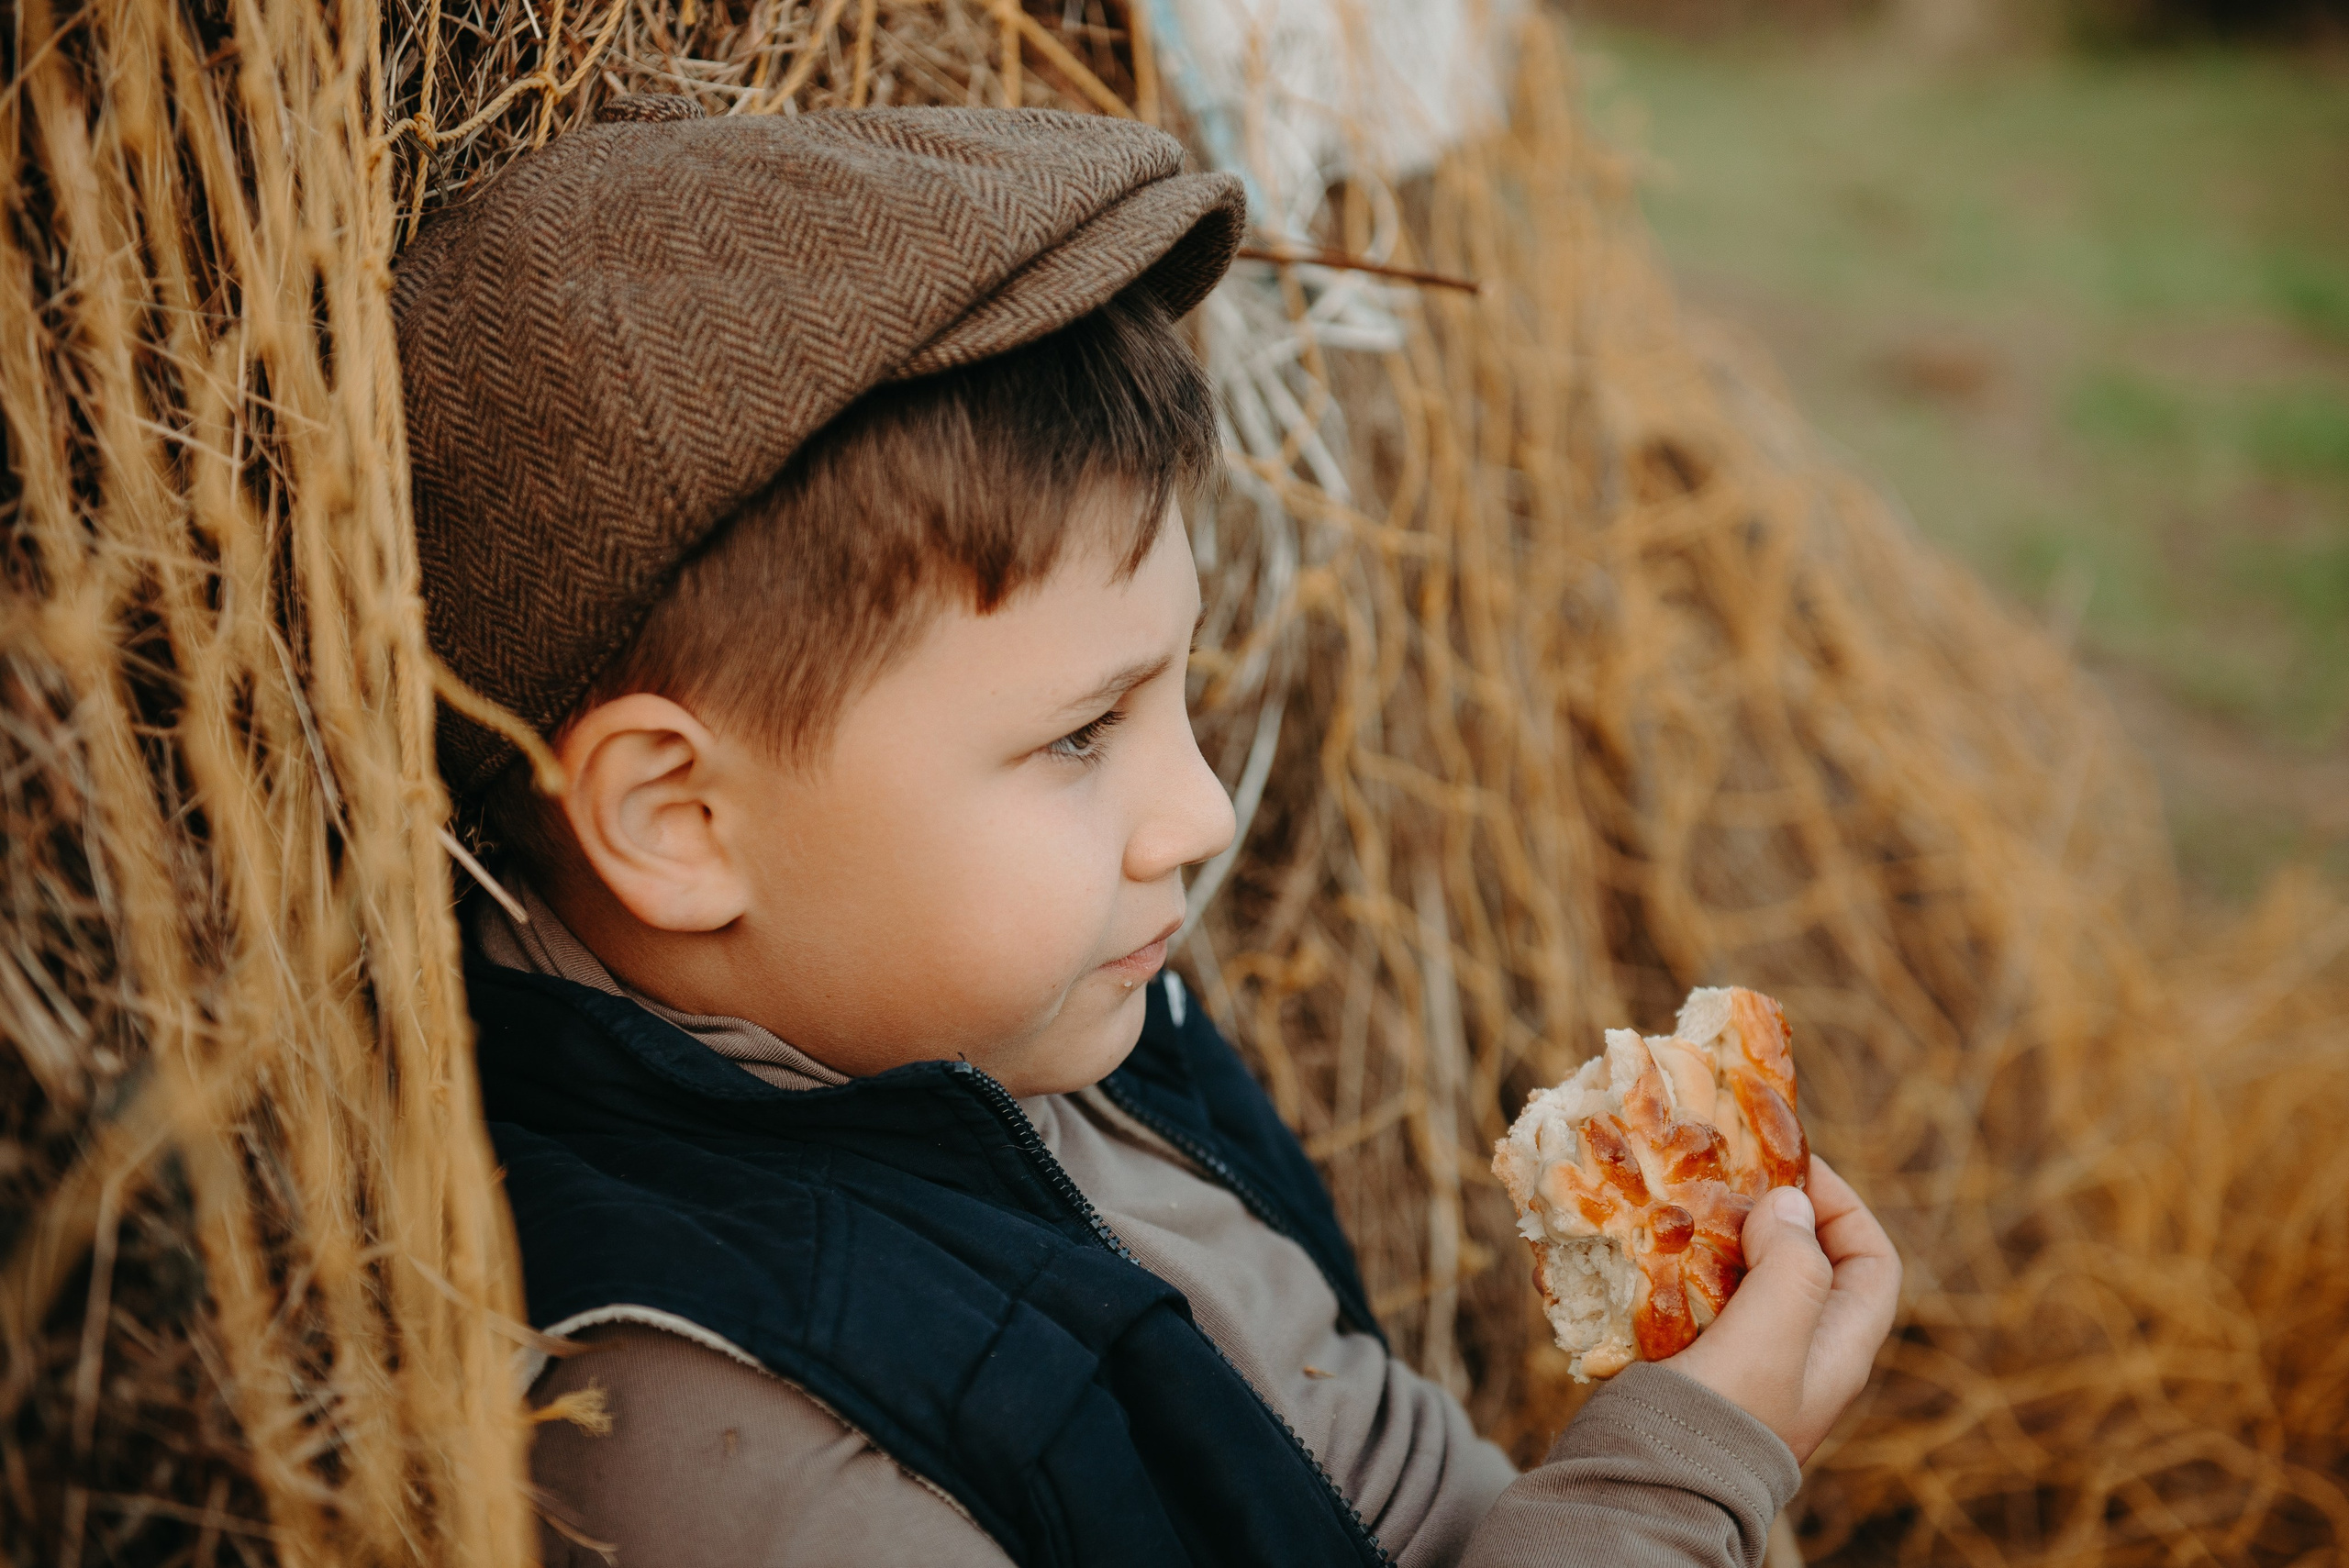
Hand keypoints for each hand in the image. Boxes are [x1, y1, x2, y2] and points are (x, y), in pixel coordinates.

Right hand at [1663, 1155, 1900, 1462]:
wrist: (1653, 1489)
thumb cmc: (1722, 1415)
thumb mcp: (1772, 1336)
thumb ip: (1793, 1266)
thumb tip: (1789, 1202)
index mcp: (1838, 1349)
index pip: (1872, 1260)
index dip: (1842, 1207)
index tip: (1789, 1169)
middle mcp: (1801, 1354)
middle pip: (1809, 1262)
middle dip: (1773, 1212)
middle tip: (1726, 1177)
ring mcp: (1748, 1362)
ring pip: (1749, 1276)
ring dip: (1721, 1235)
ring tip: (1683, 1204)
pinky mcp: (1696, 1366)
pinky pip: (1700, 1299)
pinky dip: (1682, 1266)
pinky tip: (1651, 1251)